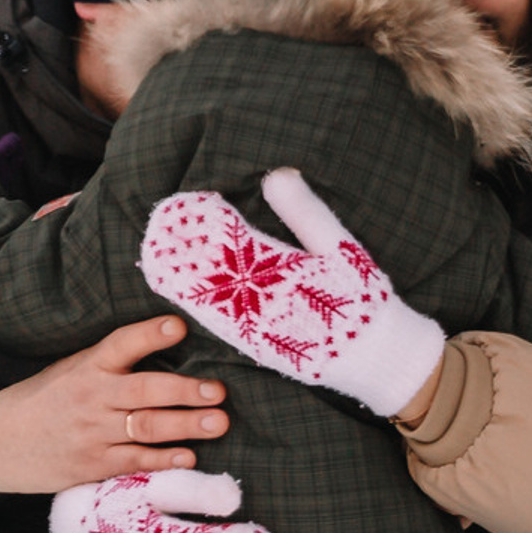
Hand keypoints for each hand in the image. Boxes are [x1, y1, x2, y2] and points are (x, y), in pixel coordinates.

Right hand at [0, 316, 229, 494]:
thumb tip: (167, 349)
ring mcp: (92, 433)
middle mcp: (91, 397)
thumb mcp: (69, 370)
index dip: (150, 334)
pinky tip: (189, 456)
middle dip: (185, 390)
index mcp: (86, 366)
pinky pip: (135, 461)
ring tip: (219, 421)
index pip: (122, 344)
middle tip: (218, 390)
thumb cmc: (42, 401)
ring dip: (186, 425)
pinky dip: (164, 459)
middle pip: (145, 390)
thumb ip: (110, 363)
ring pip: (147, 426)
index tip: (178, 326)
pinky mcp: (92, 465)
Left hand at [140, 169, 447, 418]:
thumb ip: (307, 213)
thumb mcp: (344, 249)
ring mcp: (256, 324)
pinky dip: (193, 301)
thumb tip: (276, 175)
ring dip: (180, 271)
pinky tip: (176, 288)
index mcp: (284, 268)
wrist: (376, 357)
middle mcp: (264, 298)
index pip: (235, 236)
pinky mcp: (256, 345)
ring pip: (206, 294)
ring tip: (156, 249)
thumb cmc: (364, 299)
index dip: (208, 218)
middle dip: (186, 243)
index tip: (190, 199)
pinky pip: (216, 322)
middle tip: (160, 220)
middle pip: (213, 264)